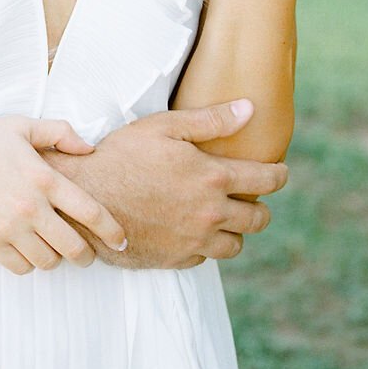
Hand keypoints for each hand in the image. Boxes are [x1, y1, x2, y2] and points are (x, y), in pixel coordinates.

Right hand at [0, 117, 127, 274]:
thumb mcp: (21, 125)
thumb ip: (59, 132)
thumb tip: (89, 148)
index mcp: (44, 178)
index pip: (91, 212)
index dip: (112, 231)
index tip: (120, 241)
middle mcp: (30, 208)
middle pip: (74, 248)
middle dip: (86, 255)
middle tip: (86, 253)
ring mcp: (9, 228)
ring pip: (48, 261)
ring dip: (55, 257)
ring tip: (52, 247)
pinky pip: (21, 268)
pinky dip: (29, 263)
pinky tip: (27, 249)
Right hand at [49, 101, 288, 268]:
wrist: (86, 199)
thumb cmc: (122, 156)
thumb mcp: (164, 127)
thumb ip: (210, 120)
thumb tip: (249, 109)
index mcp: (212, 177)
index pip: (264, 180)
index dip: (278, 175)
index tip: (281, 172)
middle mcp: (210, 214)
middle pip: (257, 219)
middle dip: (261, 207)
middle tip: (254, 198)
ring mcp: (194, 240)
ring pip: (235, 245)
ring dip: (236, 231)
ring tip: (226, 217)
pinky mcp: (176, 259)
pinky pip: (205, 257)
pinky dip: (206, 244)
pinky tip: (193, 229)